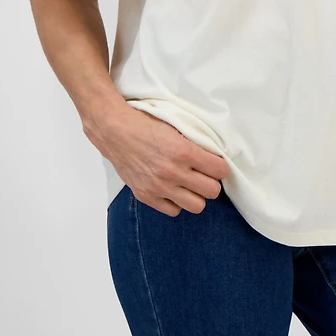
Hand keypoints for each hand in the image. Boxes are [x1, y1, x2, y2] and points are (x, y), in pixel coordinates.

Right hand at [86, 104, 229, 216]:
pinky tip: (173, 189)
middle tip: (204, 174)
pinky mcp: (146, 196)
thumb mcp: (176, 126)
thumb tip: (214, 155)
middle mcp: (172, 172)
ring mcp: (159, 187)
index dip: (220, 167)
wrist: (115, 131)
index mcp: (183, 151)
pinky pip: (174, 211)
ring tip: (189, 184)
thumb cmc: (145, 124)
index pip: (219, 170)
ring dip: (196, 194)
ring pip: (196, 206)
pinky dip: (176, 202)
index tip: (216, 164)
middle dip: (211, 182)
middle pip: (212, 191)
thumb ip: (195, 143)